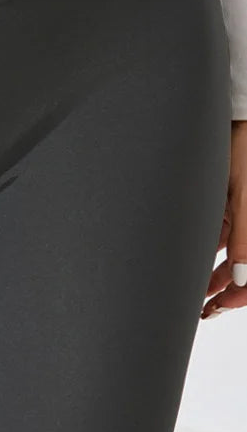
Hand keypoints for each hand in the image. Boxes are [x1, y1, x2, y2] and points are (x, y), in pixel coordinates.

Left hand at [201, 119, 246, 318]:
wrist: (231, 120)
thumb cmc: (240, 153)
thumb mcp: (240, 198)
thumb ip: (242, 238)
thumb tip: (239, 279)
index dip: (239, 297)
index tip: (218, 309)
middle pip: (241, 268)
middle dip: (224, 291)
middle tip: (202, 310)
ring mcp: (240, 215)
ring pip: (229, 256)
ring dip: (213, 276)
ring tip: (193, 294)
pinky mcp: (228, 206)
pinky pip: (220, 237)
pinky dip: (206, 253)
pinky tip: (190, 265)